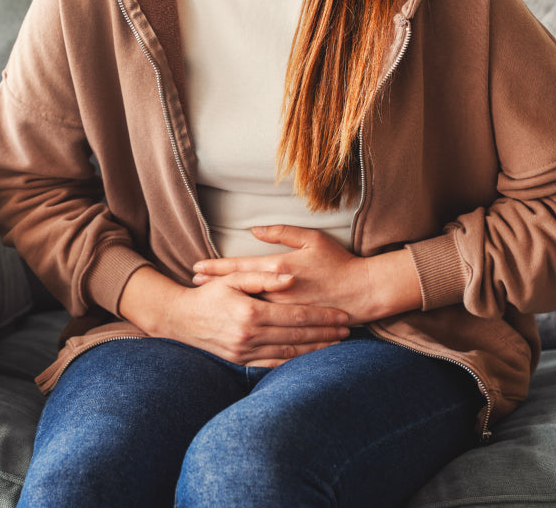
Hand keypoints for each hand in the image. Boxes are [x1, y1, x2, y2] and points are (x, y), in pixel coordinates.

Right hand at [119, 267, 352, 367]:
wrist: (179, 320)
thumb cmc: (207, 294)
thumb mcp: (232, 279)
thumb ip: (262, 277)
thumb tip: (290, 277)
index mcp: (251, 312)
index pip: (296, 316)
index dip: (322, 317)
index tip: (342, 316)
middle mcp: (250, 335)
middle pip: (298, 335)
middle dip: (326, 333)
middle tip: (347, 330)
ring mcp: (245, 352)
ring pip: (289, 352)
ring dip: (315, 349)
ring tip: (336, 345)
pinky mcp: (240, 362)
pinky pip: (273, 365)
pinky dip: (294, 363)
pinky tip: (309, 358)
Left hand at [191, 225, 422, 325]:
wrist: (363, 292)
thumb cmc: (338, 263)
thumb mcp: (311, 239)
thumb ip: (281, 232)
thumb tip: (254, 230)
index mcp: (279, 268)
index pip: (239, 268)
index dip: (215, 268)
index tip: (195, 268)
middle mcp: (277, 291)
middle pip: (237, 290)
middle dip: (213, 289)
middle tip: (192, 289)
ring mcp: (284, 311)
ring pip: (246, 309)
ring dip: (226, 306)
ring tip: (206, 306)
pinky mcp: (292, 326)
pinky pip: (264, 326)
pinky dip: (247, 324)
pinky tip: (234, 324)